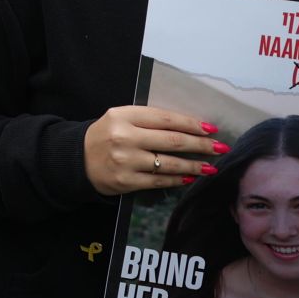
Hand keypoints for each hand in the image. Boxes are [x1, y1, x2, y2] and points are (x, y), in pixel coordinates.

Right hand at [83, 105, 224, 195]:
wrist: (77, 159)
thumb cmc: (105, 135)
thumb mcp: (121, 119)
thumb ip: (149, 121)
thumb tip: (188, 129)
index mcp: (123, 116)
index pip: (165, 119)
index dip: (191, 124)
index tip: (211, 129)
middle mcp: (124, 137)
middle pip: (172, 141)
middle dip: (201, 145)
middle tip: (221, 148)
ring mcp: (125, 160)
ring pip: (169, 163)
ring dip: (194, 166)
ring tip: (212, 167)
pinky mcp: (126, 181)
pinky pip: (159, 181)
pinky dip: (178, 179)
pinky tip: (190, 178)